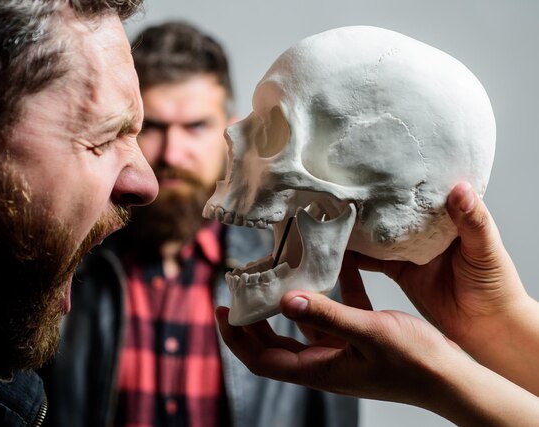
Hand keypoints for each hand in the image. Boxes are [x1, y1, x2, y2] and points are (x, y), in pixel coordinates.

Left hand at [216, 257, 465, 405]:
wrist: (453, 377)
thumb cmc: (415, 362)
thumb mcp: (368, 332)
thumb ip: (327, 315)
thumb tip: (286, 299)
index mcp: (318, 369)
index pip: (261, 359)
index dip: (237, 338)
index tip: (222, 310)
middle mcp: (323, 363)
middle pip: (273, 344)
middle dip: (253, 321)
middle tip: (240, 290)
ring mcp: (341, 352)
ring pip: (300, 328)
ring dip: (286, 304)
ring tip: (277, 274)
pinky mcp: (359, 339)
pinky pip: (332, 315)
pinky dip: (325, 296)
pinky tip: (329, 268)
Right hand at [353, 182, 538, 392]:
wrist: (487, 328)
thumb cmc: (495, 286)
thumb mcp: (485, 248)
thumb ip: (473, 221)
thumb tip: (461, 188)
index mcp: (449, 217)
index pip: (421, 193)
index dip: (401, 180)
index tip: (377, 168)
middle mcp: (426, 231)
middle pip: (394, 212)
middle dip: (371, 203)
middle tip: (345, 191)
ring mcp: (410, 251)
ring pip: (379, 234)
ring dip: (359, 228)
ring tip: (335, 216)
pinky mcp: (399, 272)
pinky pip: (372, 261)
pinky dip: (355, 256)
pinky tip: (339, 250)